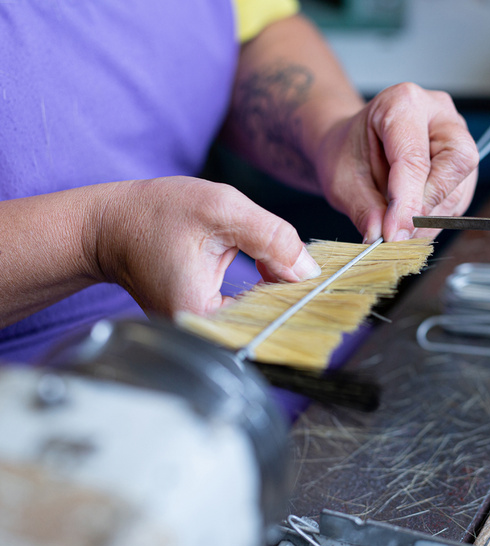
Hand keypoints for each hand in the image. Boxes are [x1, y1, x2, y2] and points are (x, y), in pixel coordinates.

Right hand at [92, 176, 320, 316]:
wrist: (113, 224)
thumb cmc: (156, 214)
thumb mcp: (222, 211)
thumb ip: (271, 238)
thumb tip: (309, 271)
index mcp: (201, 317)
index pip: (269, 322)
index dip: (299, 299)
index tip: (318, 282)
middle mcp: (201, 334)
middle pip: (266, 325)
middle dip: (291, 296)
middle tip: (311, 272)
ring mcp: (201, 331)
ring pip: (258, 320)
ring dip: (279, 294)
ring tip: (290, 267)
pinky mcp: (204, 321)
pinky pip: (246, 313)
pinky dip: (264, 293)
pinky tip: (272, 272)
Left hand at [315, 82, 478, 241]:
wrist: (351, 146)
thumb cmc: (346, 152)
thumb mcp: (342, 182)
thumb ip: (365, 210)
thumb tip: (388, 238)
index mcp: (402, 103)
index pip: (415, 158)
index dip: (407, 202)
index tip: (394, 233)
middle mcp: (438, 113)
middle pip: (457, 162)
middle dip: (428, 205)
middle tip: (398, 231)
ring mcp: (455, 135)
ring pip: (460, 186)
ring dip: (430, 218)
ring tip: (398, 229)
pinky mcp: (461, 162)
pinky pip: (459, 198)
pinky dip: (435, 219)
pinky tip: (410, 222)